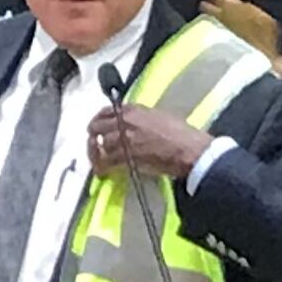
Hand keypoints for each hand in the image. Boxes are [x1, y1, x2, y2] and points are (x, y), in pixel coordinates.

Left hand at [87, 103, 210, 178]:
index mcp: (133, 110)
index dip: (99, 120)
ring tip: (98, 159)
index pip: (106, 111)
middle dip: (93, 135)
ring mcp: (123, 139)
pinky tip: (102, 171)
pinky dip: (101, 167)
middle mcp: (125, 121)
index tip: (99, 126)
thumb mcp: (159, 116)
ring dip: (96, 153)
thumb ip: (141, 118)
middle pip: (96, 126)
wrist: (188, 150)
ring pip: (99, 145)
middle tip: (94, 144)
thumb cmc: (181, 134)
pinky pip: (105, 162)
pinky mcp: (125, 157)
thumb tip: (133, 124)